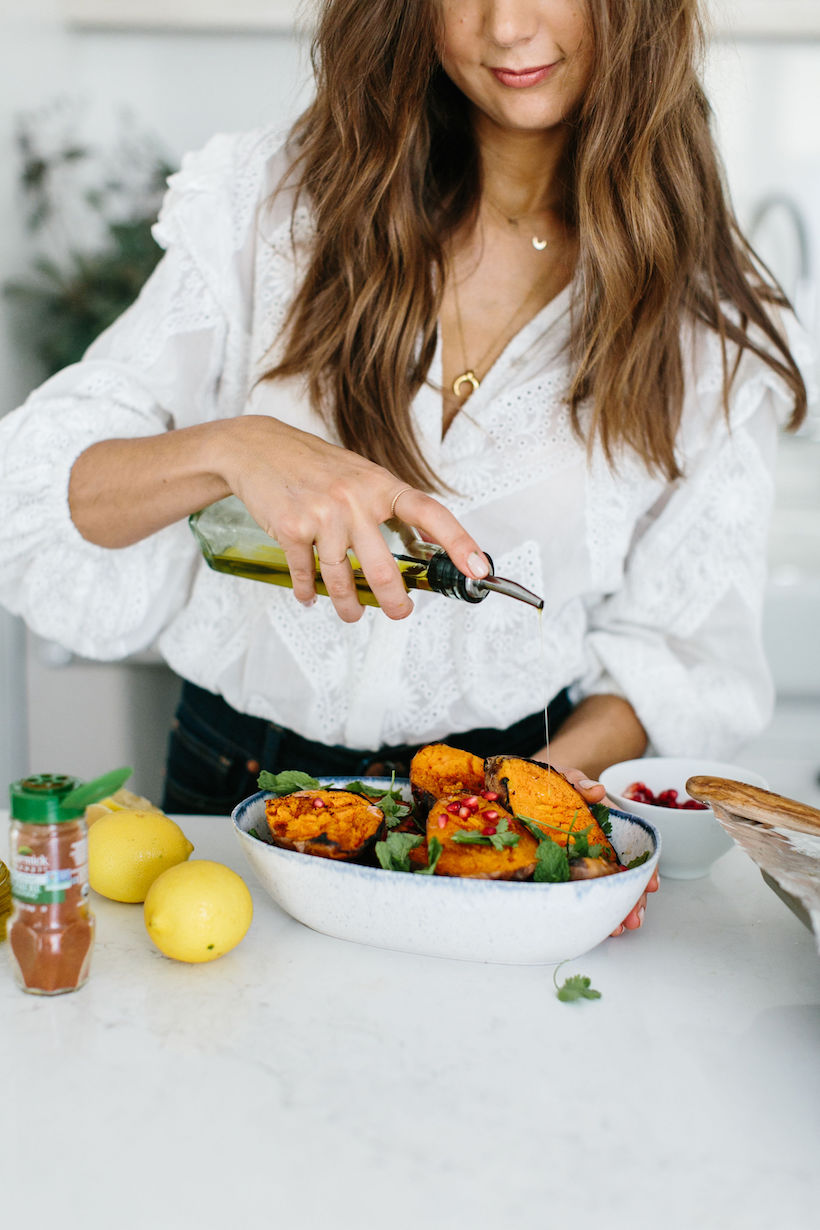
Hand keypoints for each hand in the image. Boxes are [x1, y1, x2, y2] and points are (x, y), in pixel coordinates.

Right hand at [220, 416, 489, 621]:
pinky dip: (308, 591)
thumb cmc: (314, 464)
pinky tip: (310, 596)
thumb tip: (419, 545)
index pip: (429, 514)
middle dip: (394, 601)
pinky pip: (306, 574)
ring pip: (342, 578)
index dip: (458, 542)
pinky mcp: (291, 528)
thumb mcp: (360, 474)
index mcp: (381, 485)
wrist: (257, 448)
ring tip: (351, 613)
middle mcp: (355, 499)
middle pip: (383, 568)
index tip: (478, 568)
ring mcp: (322, 515)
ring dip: (347, 604)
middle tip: (399, 612)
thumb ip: (386, 505)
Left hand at [552, 764, 658, 935]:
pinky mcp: (557, 871)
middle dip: (632, 896)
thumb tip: (596, 789)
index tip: (650, 883)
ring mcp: (576, 860)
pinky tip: (600, 924)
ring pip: (603, 886)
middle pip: (622, 874)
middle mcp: (594, 844)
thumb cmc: (544, 783)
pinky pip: (577, 891)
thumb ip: (578, 781)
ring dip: (615, 907)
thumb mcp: (561, 777)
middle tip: (635, 917)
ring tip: (620, 928)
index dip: (643, 866)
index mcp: (601, 823)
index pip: (630, 847)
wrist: (513, 789)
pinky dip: (590, 908)